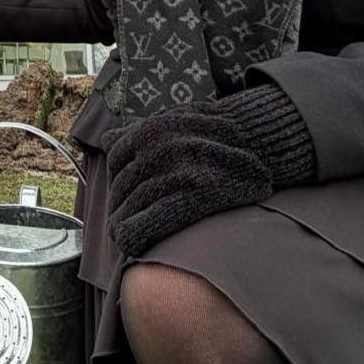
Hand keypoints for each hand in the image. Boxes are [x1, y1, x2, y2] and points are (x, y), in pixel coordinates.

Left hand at [103, 106, 272, 257]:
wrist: (258, 144)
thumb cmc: (212, 138)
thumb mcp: (174, 122)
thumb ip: (138, 132)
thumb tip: (105, 141)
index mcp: (152, 130)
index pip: (116, 161)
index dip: (120, 179)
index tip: (129, 192)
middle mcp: (159, 149)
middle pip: (121, 187)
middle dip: (121, 205)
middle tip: (127, 217)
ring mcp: (175, 175)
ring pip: (128, 209)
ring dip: (124, 223)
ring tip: (130, 231)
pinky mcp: (192, 199)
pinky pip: (143, 226)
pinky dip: (132, 236)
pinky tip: (132, 241)